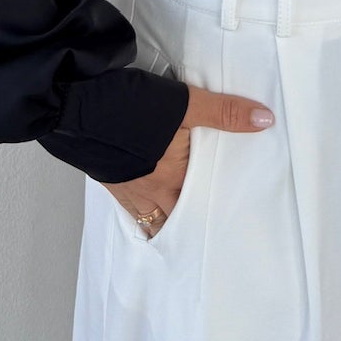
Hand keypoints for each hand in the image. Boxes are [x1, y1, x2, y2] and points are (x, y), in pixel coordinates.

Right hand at [103, 81, 274, 237]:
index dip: (212, 216)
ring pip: (150, 217)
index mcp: (174, 179)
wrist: (76, 107)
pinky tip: (144, 208)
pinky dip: (140, 212)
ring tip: (179, 232)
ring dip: (164, 222)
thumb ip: (225, 113)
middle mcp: (151, 191)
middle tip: (205, 235)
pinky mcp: (108, 179)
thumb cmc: (130, 107)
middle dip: (188, 226)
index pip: (200, 206)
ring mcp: (127, 188)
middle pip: (174, 219)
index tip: (226, 227)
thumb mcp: (185, 104)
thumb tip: (265, 120)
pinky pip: (129, 206)